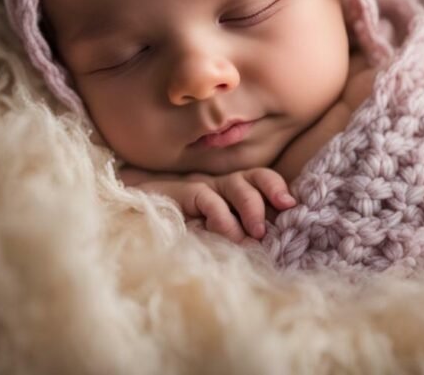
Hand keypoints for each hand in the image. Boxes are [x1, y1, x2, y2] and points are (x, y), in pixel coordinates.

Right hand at [120, 167, 296, 242]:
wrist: (131, 216)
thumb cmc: (176, 230)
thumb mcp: (211, 235)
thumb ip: (235, 236)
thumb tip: (261, 248)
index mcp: (229, 192)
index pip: (260, 180)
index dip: (277, 187)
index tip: (292, 205)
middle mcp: (218, 185)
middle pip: (253, 176)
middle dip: (271, 193)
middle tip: (279, 217)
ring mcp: (200, 186)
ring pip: (235, 183)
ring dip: (251, 206)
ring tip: (256, 233)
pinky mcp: (179, 193)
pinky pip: (206, 197)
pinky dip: (221, 217)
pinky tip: (227, 235)